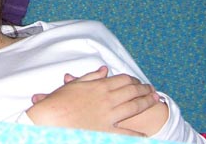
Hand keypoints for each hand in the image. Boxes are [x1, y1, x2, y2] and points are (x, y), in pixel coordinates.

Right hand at [27, 66, 161, 135]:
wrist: (50, 120)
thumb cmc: (58, 102)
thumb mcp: (75, 84)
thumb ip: (92, 76)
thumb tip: (104, 69)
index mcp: (99, 86)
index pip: (123, 79)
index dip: (133, 80)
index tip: (138, 81)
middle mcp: (107, 99)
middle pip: (132, 91)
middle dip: (144, 89)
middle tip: (152, 90)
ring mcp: (108, 115)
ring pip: (133, 106)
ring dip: (146, 102)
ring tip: (155, 100)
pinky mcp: (106, 131)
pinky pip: (125, 133)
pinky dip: (137, 135)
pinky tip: (146, 135)